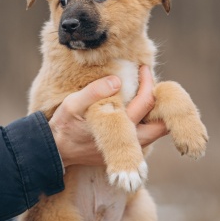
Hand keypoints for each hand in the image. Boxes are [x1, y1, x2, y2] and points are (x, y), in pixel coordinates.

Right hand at [49, 65, 166, 166]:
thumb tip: (116, 80)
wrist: (57, 151)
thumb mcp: (72, 104)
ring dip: (155, 114)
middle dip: (163, 105)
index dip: (148, 83)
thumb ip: (93, 92)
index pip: (145, 103)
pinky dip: (146, 122)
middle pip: (160, 127)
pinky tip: (136, 109)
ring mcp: (126, 150)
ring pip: (154, 133)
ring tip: (145, 95)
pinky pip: (143, 137)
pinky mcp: (122, 152)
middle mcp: (128, 142)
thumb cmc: (64, 126)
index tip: (144, 68)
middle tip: (151, 86)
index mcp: (118, 127)